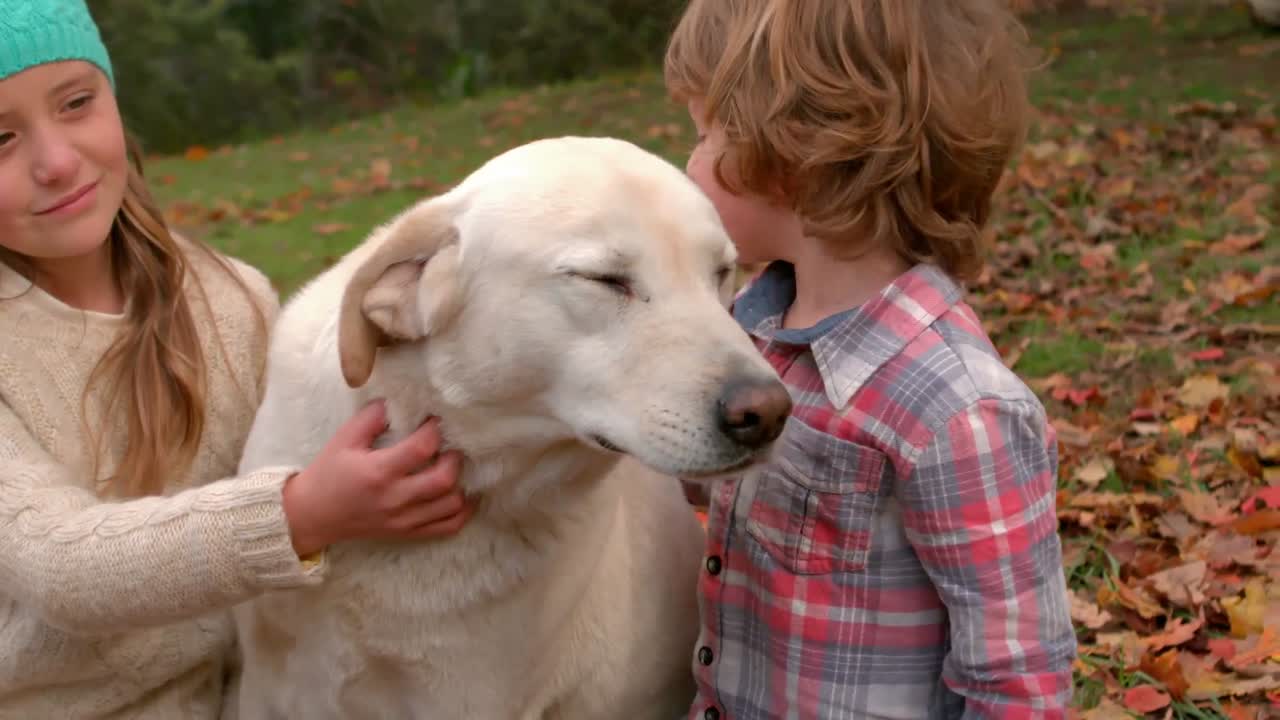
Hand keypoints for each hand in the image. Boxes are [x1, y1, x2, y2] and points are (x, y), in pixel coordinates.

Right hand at [282, 399, 472, 556]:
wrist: (312, 515)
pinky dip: (462, 512)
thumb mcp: (344, 439)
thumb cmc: (328, 473)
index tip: (436, 420)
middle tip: (451, 446)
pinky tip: (463, 495)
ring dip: (461, 484)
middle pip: (444, 480)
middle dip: (455, 458)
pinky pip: (447, 527)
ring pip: (451, 505)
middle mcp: (395, 498)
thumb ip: (372, 418)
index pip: (421, 449)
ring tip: (456, 468)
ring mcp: (403, 520)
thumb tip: (399, 401)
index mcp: (379, 472)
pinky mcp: (407, 533)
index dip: (435, 430)